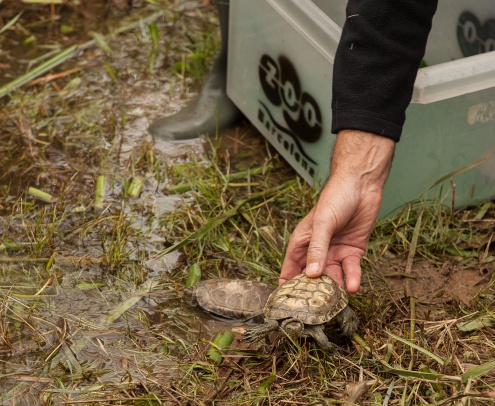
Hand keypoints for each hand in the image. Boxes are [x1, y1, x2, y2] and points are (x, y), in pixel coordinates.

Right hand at [279, 130, 394, 292]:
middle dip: (314, 293)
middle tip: (316, 310)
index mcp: (302, 242)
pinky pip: (351, 269)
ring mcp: (335, 252)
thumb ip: (317, 249)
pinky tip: (354, 287)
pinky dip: (352, 278)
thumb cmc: (335, 198)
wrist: (362, 185)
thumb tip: (312, 275)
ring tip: (337, 302)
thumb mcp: (322, 224)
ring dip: (335, 288)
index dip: (288, 286)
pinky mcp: (353, 252)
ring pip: (333, 277)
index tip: (286, 305)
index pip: (291, 268)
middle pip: (313, 278)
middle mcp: (317, 251)